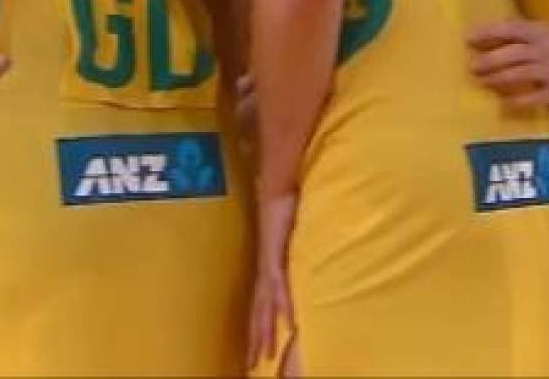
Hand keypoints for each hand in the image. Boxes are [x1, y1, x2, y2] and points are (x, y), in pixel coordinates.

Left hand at [248, 192, 298, 372]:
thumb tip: (296, 261)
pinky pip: (281, 286)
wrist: (276, 187)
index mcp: (267, 267)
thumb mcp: (287, 237)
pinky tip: (288, 323)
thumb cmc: (282, 206)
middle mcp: (265, 269)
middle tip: (252, 364)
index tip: (255, 349)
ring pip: (266, 306)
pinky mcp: (275, 256)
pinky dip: (284, 306)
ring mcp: (269, 264)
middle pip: (258, 312)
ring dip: (266, 332)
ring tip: (264, 355)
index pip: (260, 304)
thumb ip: (289, 251)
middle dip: (256, 339)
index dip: (257, 327)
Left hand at [468, 20, 548, 105]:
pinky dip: (517, 100)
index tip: (467, 38)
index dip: (488, 33)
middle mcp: (543, 50)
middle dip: (489, 60)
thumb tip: (487, 35)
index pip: (510, 29)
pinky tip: (504, 103)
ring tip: (482, 81)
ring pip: (519, 74)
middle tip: (471, 66)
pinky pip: (534, 97)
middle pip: (511, 54)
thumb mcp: (544, 31)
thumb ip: (521, 33)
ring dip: (497, 78)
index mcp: (540, 32)